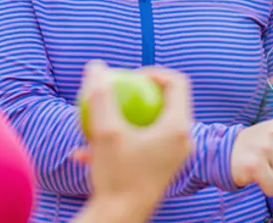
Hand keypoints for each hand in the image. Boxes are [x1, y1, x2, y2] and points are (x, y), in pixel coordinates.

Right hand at [73, 61, 192, 218]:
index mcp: (179, 127)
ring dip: (126, 117)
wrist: (122, 219)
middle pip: (166, 100)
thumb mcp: (105, 132)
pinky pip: (144, 141)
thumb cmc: (116, 177)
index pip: (177, 82)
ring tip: (100, 116)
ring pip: (151, 122)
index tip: (129, 75)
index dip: (154, 71)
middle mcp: (183, 140)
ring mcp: (174, 155)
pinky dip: (123, 137)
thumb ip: (101, 96)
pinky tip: (89, 147)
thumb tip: (96, 65)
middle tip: (116, 90)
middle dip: (139, 92)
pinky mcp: (162, 166)